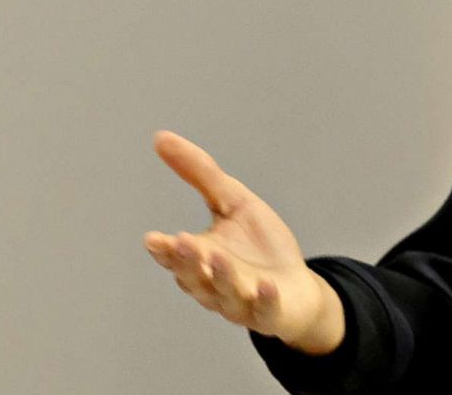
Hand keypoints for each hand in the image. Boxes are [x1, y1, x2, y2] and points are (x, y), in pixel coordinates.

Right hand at [142, 131, 344, 354]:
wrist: (297, 286)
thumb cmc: (260, 246)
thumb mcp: (233, 202)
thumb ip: (200, 173)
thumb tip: (160, 137)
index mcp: (201, 258)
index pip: (176, 256)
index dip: (164, 250)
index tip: (154, 239)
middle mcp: (214, 284)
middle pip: (194, 277)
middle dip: (187, 261)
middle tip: (180, 242)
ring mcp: (242, 301)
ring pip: (225, 293)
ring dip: (222, 276)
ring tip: (218, 257)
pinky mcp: (270, 313)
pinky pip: (265, 310)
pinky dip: (263, 300)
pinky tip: (265, 285)